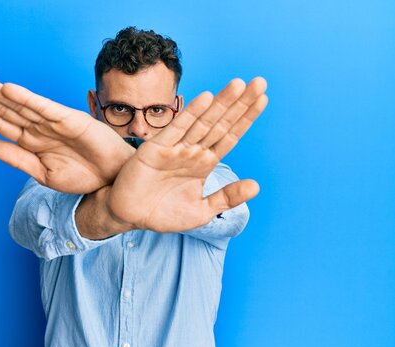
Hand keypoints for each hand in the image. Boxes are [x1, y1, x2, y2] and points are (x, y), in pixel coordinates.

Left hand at [0, 73, 133, 193]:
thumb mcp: (44, 173)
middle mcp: (38, 127)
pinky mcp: (70, 119)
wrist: (113, 179)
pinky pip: (45, 108)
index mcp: (31, 141)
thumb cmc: (83, 176)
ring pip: (21, 104)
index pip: (0, 122)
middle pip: (5, 108)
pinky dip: (28, 99)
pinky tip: (9, 90)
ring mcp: (53, 121)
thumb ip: (18, 159)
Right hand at [103, 77, 267, 232]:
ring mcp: (175, 148)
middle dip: (240, 103)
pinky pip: (177, 128)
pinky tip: (206, 98)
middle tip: (260, 82)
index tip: (263, 100)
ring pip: (203, 121)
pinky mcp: (156, 149)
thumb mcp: (201, 211)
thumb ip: (227, 197)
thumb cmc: (164, 214)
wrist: (131, 216)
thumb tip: (256, 185)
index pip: (230, 136)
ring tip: (240, 84)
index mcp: (204, 163)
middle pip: (221, 123)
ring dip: (221, 103)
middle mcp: (192, 151)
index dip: (245, 119)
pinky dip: (192, 113)